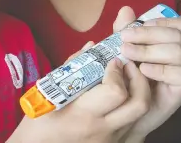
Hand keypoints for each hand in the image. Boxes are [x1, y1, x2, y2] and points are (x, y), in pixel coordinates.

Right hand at [8, 41, 150, 142]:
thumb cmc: (39, 121)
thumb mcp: (49, 91)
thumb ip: (72, 66)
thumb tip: (91, 47)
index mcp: (83, 114)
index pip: (115, 92)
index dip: (116, 72)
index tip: (112, 60)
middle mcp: (102, 130)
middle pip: (138, 104)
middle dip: (139, 79)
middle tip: (128, 64)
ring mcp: (110, 140)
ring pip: (141, 115)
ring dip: (139, 91)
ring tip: (128, 77)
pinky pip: (134, 123)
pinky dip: (132, 105)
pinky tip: (123, 94)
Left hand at [115, 6, 180, 140]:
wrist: (123, 107)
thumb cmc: (125, 73)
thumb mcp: (121, 48)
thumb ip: (124, 29)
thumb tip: (125, 10)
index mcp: (170, 42)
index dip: (164, 21)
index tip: (140, 24)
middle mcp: (180, 54)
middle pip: (177, 34)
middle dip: (148, 33)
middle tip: (124, 39)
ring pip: (178, 51)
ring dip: (149, 50)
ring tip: (127, 54)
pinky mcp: (180, 89)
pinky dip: (160, 69)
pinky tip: (142, 70)